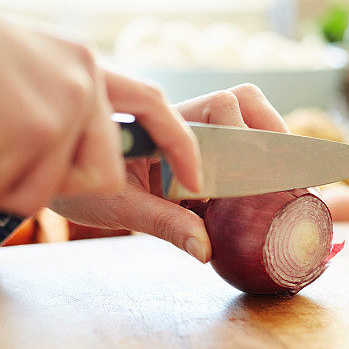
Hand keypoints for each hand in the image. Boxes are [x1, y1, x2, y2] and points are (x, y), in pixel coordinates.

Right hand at [0, 13, 201, 214]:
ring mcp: (58, 102)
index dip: (181, 145)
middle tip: (14, 152)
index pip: (154, 105)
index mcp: (84, 64)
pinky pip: (22, 191)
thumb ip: (88, 135)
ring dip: (13, 181)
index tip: (197, 181)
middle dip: (64, 183)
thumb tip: (203, 247)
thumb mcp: (38, 101)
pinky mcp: (33, 128)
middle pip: (102, 173)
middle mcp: (80, 79)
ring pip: (52, 185)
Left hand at [51, 84, 287, 262]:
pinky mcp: (195, 138)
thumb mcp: (116, 206)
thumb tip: (207, 249)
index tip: (212, 191)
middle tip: (283, 171)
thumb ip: (164, 223)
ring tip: (287, 173)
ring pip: (243, 107)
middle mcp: (175, 111)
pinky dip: (258, 148)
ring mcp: (187, 121)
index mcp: (151, 117)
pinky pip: (237, 130)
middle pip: (237, 99)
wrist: (60, 166)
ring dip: (268, 136)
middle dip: (266, 132)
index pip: (208, 115)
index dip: (225, 152)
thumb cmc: (80, 181)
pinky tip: (267, 181)